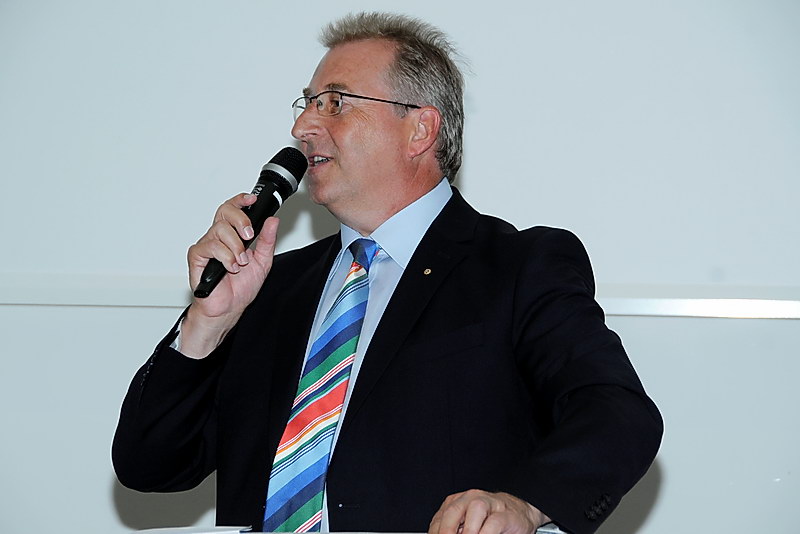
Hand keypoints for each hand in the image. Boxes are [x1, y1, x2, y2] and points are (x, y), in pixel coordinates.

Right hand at [181, 193, 279, 357]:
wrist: (228, 309)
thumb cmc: (240, 288)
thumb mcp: (262, 262)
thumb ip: (267, 241)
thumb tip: (273, 221)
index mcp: (232, 236)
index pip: (232, 210)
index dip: (240, 200)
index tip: (252, 199)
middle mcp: (218, 238)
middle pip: (224, 212)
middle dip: (241, 221)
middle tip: (250, 236)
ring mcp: (206, 246)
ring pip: (220, 230)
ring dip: (235, 247)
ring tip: (241, 262)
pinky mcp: (197, 257)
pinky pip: (211, 247)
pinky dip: (225, 257)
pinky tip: (230, 267)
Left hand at [429, 490, 549, 533]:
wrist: (519, 513)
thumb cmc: (489, 521)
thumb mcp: (467, 525)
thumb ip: (456, 530)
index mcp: (457, 502)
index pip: (440, 518)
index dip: (436, 533)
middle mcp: (471, 499)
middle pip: (454, 510)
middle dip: (446, 530)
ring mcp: (490, 503)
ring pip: (475, 509)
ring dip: (469, 530)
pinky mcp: (505, 514)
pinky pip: (494, 523)